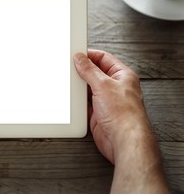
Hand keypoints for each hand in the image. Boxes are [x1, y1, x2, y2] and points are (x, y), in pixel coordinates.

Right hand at [73, 49, 168, 192]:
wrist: (123, 141)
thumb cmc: (124, 115)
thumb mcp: (103, 85)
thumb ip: (90, 71)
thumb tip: (81, 59)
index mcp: (122, 76)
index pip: (104, 59)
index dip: (89, 55)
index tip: (76, 54)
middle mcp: (115, 88)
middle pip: (94, 74)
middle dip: (82, 72)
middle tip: (70, 68)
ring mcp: (106, 101)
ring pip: (88, 89)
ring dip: (79, 88)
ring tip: (70, 84)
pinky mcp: (98, 114)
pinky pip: (84, 103)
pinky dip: (77, 102)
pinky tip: (73, 99)